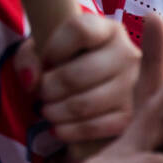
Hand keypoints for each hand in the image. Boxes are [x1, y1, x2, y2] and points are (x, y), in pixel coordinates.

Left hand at [16, 11, 140, 143]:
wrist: (98, 86)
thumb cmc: (69, 63)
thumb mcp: (45, 49)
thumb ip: (29, 58)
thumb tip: (30, 82)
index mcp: (109, 30)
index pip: (80, 31)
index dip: (54, 48)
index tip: (46, 60)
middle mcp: (128, 55)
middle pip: (77, 74)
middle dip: (49, 88)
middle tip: (42, 94)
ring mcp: (133, 88)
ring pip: (84, 104)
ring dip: (56, 112)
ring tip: (47, 111)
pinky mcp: (131, 116)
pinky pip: (95, 127)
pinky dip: (70, 131)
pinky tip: (58, 128)